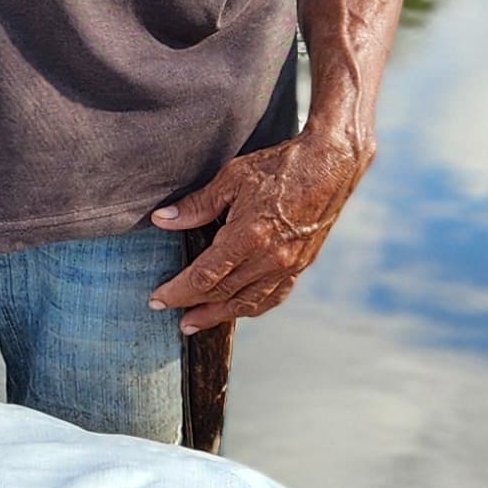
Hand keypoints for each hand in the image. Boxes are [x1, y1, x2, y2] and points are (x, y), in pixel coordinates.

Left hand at [146, 127, 372, 333]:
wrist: (331, 164)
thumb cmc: (280, 166)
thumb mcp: (232, 178)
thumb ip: (197, 205)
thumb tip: (162, 220)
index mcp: (248, 236)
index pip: (204, 277)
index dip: (177, 292)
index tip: (157, 299)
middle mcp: (269, 258)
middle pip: (222, 294)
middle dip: (192, 307)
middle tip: (169, 314)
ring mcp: (288, 265)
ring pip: (248, 302)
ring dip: (219, 316)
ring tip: (195, 323)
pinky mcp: (301, 265)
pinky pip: (273, 296)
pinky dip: (252, 307)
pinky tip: (237, 310)